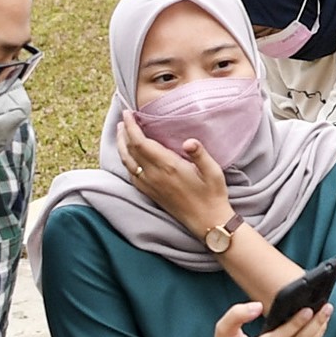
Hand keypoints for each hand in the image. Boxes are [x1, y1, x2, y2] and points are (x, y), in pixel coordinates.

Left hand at [116, 124, 235, 238]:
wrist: (207, 223)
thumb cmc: (213, 195)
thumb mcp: (214, 172)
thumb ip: (201, 154)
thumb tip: (189, 141)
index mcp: (168, 166)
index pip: (140, 142)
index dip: (131, 127)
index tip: (127, 113)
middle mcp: (154, 176)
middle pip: (130, 150)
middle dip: (124, 132)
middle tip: (123, 118)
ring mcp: (150, 186)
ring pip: (127, 163)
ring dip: (122, 146)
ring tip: (122, 133)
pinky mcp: (151, 194)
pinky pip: (131, 174)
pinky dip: (126, 161)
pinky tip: (129, 157)